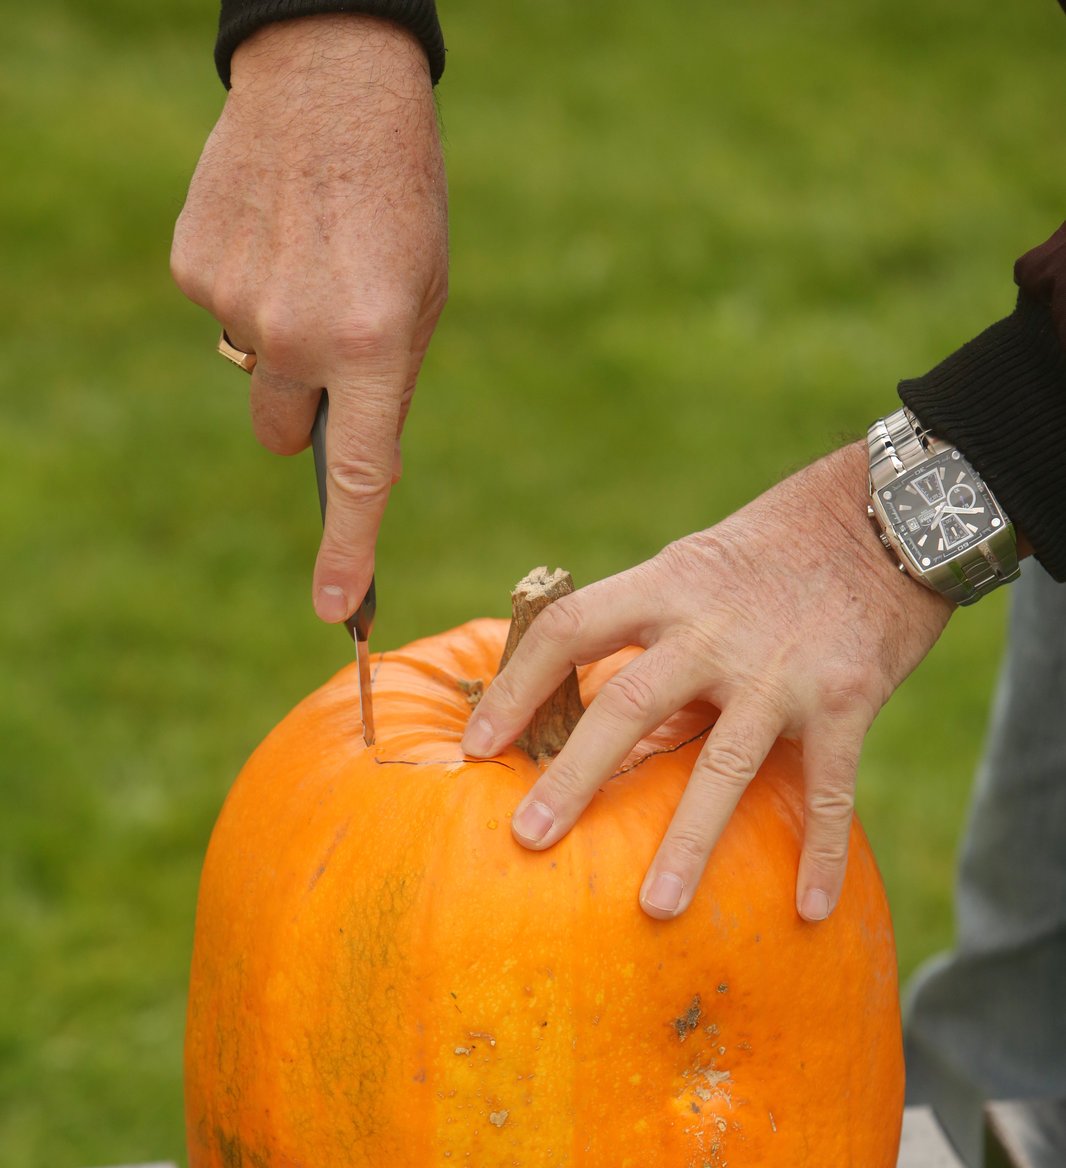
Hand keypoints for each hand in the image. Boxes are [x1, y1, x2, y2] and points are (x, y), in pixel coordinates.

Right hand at [171, 16, 447, 620]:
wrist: (329, 77)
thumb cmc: (399, 194)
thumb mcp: (425, 294)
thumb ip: (388, 381)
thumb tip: (343, 448)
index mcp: (376, 347)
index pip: (359, 478)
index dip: (349, 551)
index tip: (338, 612)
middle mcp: (300, 337)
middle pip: (282, 435)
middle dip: (304, 409)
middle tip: (332, 338)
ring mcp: (236, 304)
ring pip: (251, 371)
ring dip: (278, 342)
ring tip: (308, 262)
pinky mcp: (192, 268)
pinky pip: (221, 315)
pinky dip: (246, 289)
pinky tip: (271, 234)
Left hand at [461, 444, 951, 919]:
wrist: (891, 516)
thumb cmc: (778, 550)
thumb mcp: (698, 565)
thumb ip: (649, 629)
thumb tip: (589, 708)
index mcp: (667, 587)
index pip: (570, 629)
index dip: (517, 687)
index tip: (475, 747)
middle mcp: (714, 629)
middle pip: (628, 706)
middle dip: (574, 778)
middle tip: (529, 839)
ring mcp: (781, 668)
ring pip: (722, 765)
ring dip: (688, 842)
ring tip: (654, 907)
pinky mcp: (846, 697)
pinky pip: (829, 789)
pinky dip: (821, 852)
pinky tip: (811, 910)